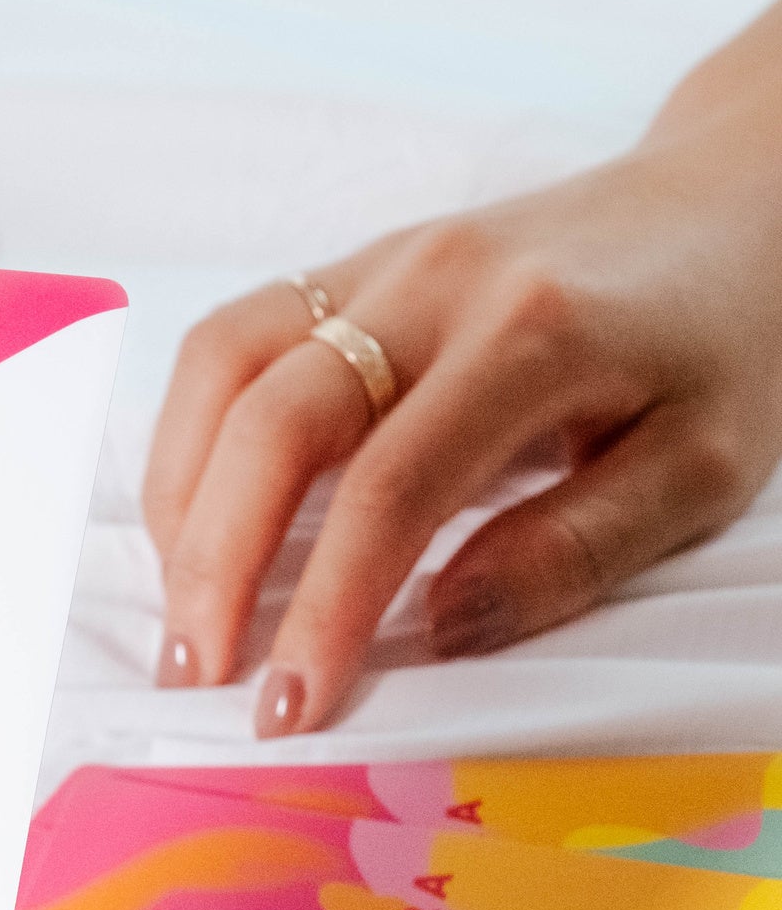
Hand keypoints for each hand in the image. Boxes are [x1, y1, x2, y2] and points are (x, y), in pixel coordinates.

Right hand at [143, 0, 781, 734]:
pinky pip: (233, 339)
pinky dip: (193, 436)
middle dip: (214, 565)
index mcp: (533, 334)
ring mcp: (383, 260)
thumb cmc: (725, 346)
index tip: (290, 707)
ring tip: (185, 608)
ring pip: (225, 366)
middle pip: (273, 422)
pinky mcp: (353, 263)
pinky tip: (200, 520)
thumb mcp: (703, 469)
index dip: (323, 609)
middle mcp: (437, 281)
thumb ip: (574, 550)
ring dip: (182, 498)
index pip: (389, 489)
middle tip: (197, 676)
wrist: (734, 203)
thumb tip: (442, 629)